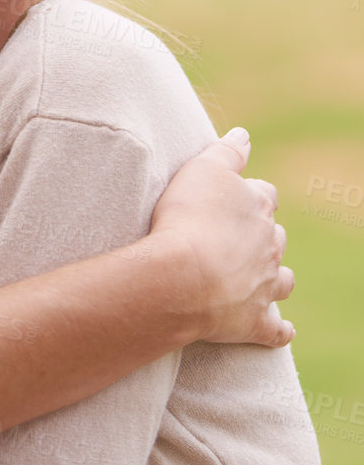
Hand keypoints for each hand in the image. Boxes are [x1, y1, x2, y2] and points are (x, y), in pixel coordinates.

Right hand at [150, 128, 293, 346]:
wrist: (181, 278)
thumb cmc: (188, 218)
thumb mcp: (202, 169)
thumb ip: (226, 151)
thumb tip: (244, 135)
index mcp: (258, 207)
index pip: (265, 194)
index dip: (251, 195)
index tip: (236, 197)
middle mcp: (270, 245)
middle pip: (275, 236)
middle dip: (263, 237)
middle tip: (238, 238)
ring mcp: (264, 285)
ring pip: (282, 280)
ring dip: (275, 278)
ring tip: (261, 279)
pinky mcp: (254, 322)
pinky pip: (275, 329)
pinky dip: (279, 330)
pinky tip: (281, 330)